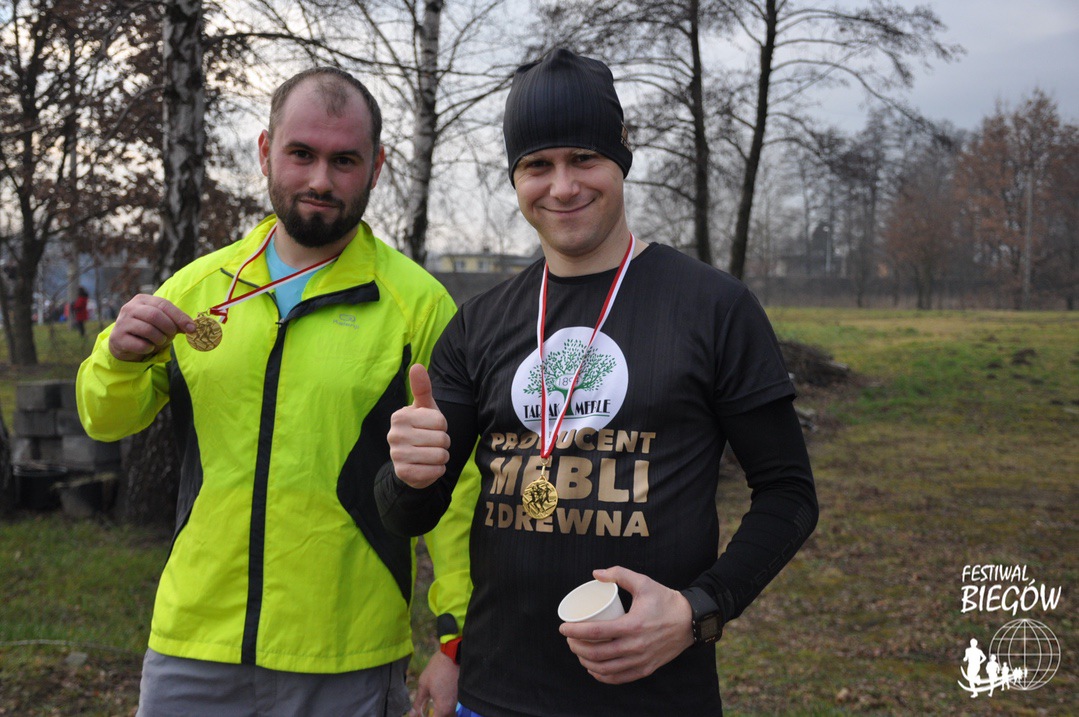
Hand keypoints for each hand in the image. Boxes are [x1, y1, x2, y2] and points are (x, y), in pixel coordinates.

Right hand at [108, 294, 195, 361]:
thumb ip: (176, 323)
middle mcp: (130, 308)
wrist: (124, 344)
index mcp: (142, 300)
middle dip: (169, 328)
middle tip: (172, 336)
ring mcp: (121, 322)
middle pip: (155, 315)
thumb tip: (192, 327)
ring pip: (148, 330)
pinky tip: (147, 347)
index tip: (192, 328)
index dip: (179, 317)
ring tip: (159, 341)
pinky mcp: (117, 338)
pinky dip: (149, 349)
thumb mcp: (162, 323)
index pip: (164, 304)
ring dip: (160, 339)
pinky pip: (141, 345)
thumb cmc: (147, 331)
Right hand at [388, 364, 450, 488]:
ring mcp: (396, 455)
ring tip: (432, 454)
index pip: (440, 421)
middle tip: (432, 443)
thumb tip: (417, 366)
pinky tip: (428, 467)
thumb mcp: (424, 408)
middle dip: (444, 443)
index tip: (431, 428)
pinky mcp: (403, 473)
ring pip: (440, 456)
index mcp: (400, 416)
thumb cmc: (421, 429)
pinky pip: (435, 472)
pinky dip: (438, 470)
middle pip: (442, 439)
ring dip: (442, 457)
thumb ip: (422, 388)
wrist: (410, 461)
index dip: (443, 426)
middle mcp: (394, 434)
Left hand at [410, 650, 458, 716]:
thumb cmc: (437, 670)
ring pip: (447, 715)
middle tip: (422, 712)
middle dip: (433, 716)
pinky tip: (436, 704)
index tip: (417, 715)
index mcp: (442, 709)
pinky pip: (450, 709)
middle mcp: (451, 709)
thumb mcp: (423, 685)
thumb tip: (412, 714)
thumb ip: (418, 703)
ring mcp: (456, 703)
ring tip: (428, 710)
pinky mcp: (458, 696)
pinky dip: (442, 710)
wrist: (453, 656)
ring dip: (438, 714)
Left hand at [558, 566, 694, 684]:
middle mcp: (636, 646)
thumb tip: (595, 574)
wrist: (690, 620)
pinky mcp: (646, 669)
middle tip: (569, 638)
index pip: (596, 633)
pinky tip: (593, 668)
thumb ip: (619, 574)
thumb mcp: (643, 582)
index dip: (575, 631)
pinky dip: (602, 675)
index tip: (563, 628)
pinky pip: (619, 678)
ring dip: (586, 662)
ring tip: (578, 651)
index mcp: (633, 625)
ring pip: (605, 669)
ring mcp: (641, 660)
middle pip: (597, 654)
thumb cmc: (665, 600)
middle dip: (576, 647)